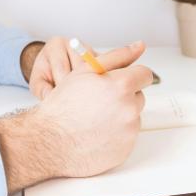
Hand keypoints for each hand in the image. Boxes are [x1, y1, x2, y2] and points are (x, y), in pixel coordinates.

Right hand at [0, 41, 151, 193]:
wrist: (50, 142)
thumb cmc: (63, 107)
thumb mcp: (85, 72)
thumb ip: (117, 56)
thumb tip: (139, 46)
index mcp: (122, 86)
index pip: (145, 75)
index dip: (131, 77)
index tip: (120, 82)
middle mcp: (129, 109)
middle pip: (138, 97)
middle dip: (123, 98)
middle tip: (99, 103)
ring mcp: (129, 132)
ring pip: (132, 118)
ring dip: (120, 117)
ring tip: (95, 120)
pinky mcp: (126, 150)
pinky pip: (127, 138)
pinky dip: (116, 136)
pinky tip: (96, 135)